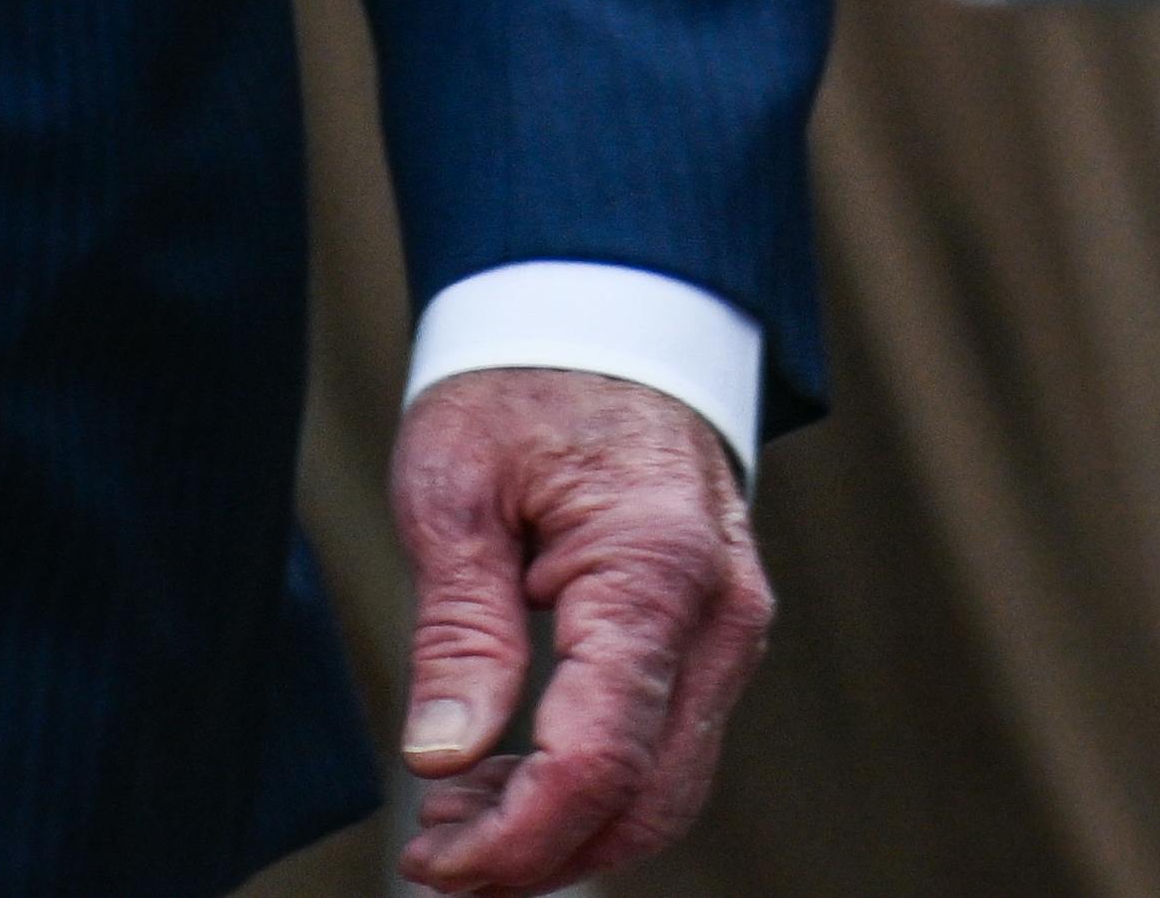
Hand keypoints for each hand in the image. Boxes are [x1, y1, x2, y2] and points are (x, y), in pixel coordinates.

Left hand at [388, 364, 768, 887]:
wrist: (607, 316)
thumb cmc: (524, 388)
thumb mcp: (457, 492)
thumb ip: (459, 632)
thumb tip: (441, 759)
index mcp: (656, 568)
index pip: (600, 759)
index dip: (515, 837)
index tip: (429, 863)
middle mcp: (720, 611)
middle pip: (649, 798)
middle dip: (539, 854)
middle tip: (431, 859)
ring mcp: (731, 628)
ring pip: (667, 789)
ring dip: (564, 831)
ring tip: (452, 817)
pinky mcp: (715, 636)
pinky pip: (668, 746)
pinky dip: (591, 788)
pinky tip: (502, 776)